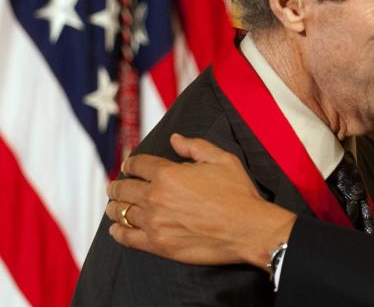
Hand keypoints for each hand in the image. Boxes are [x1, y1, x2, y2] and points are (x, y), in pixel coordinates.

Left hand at [106, 133, 295, 269]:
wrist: (247, 229)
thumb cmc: (238, 193)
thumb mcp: (222, 159)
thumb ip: (195, 146)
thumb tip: (175, 139)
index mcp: (168, 173)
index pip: (137, 165)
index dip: (131, 163)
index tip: (130, 166)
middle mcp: (155, 197)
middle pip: (122, 188)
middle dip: (117, 185)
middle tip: (116, 187)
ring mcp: (153, 222)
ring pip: (120, 212)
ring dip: (115, 207)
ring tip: (115, 206)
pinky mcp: (157, 244)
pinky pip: (125, 237)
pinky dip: (117, 231)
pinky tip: (117, 228)